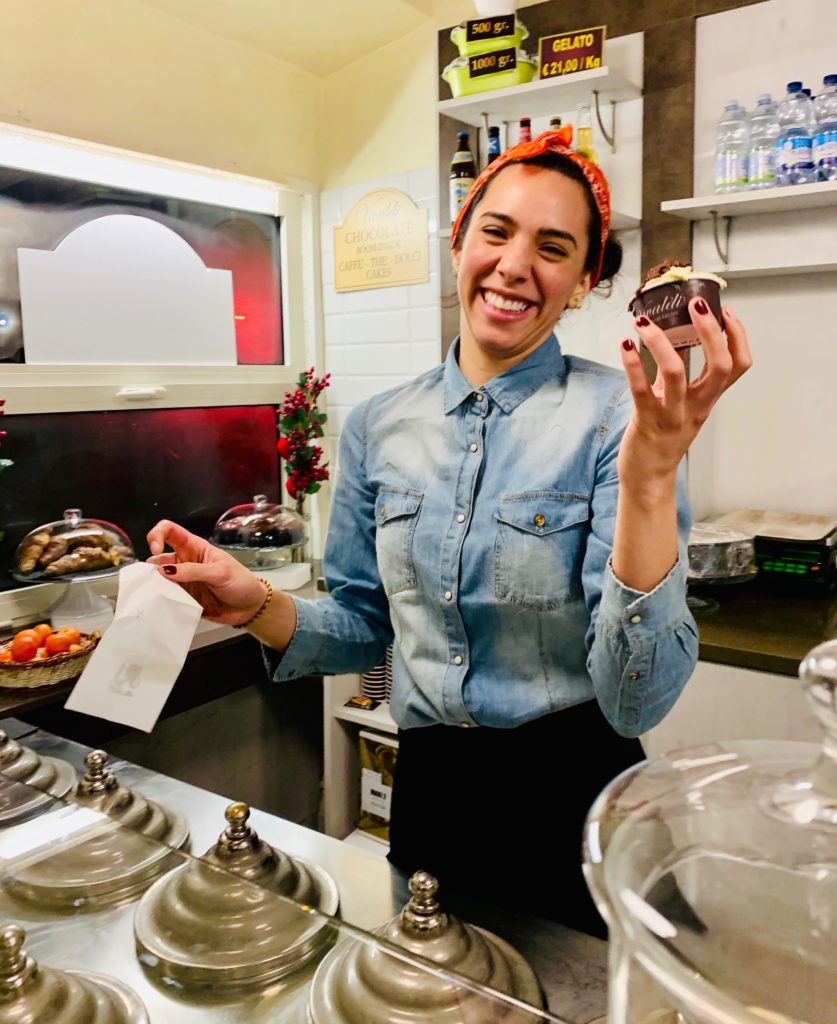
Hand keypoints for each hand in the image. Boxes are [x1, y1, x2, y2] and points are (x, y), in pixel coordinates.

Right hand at [146, 520, 267, 625]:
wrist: (249, 607)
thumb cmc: (241, 583)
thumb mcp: (221, 572)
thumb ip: (195, 571)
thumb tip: (166, 571)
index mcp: (194, 548)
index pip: (169, 531)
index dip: (157, 535)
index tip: (156, 550)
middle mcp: (184, 563)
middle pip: (157, 558)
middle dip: (149, 567)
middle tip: (151, 581)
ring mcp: (182, 582)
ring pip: (157, 580)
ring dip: (153, 586)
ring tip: (154, 595)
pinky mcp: (182, 599)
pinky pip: (164, 598)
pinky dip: (159, 600)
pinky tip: (158, 605)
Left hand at [617, 300, 751, 491]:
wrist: (648, 477)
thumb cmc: (662, 437)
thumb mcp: (680, 404)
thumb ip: (680, 377)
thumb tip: (672, 340)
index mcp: (708, 398)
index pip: (738, 365)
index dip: (737, 337)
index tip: (725, 312)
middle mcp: (697, 406)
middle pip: (720, 365)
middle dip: (711, 331)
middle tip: (695, 304)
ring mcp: (673, 414)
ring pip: (676, 373)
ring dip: (660, 342)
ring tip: (644, 322)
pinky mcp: (647, 421)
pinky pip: (641, 390)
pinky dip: (632, 365)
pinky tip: (624, 346)